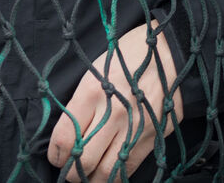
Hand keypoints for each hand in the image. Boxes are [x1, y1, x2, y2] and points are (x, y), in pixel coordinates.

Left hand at [48, 21, 180, 182]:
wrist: (168, 53)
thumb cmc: (125, 58)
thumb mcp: (94, 71)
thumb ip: (80, 103)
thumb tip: (67, 133)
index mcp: (91, 93)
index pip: (65, 137)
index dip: (56, 154)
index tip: (55, 157)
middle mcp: (112, 113)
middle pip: (84, 159)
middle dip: (71, 172)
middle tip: (67, 172)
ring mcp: (135, 127)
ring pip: (107, 170)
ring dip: (92, 180)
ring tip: (85, 178)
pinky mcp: (154, 136)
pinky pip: (130, 167)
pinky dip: (116, 178)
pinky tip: (108, 176)